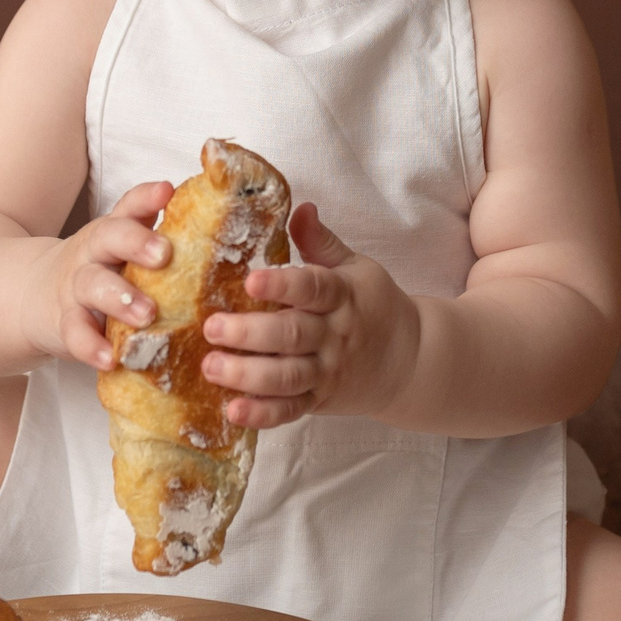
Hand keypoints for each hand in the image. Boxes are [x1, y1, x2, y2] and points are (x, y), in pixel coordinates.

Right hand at [26, 179, 176, 369]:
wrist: (32, 295)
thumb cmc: (100, 270)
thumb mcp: (121, 249)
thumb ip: (157, 237)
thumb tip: (209, 223)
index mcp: (114, 232)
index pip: (129, 206)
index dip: (147, 197)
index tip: (167, 192)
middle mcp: (94, 253)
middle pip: (109, 237)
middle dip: (136, 242)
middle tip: (164, 254)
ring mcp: (75, 287)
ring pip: (93, 285)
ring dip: (120, 299)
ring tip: (146, 315)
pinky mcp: (64, 323)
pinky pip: (75, 333)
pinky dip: (91, 346)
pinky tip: (109, 358)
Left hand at [199, 203, 418, 428]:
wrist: (409, 359)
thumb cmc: (373, 305)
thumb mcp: (355, 267)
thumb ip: (321, 241)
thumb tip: (299, 206)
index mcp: (341, 295)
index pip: (312, 288)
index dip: (282, 284)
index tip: (251, 279)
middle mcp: (334, 335)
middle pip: (292, 335)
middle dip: (249, 333)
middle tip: (212, 326)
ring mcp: (327, 371)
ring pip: (287, 376)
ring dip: (248, 374)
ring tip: (211, 366)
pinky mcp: (320, 400)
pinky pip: (290, 410)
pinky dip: (263, 414)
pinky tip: (233, 411)